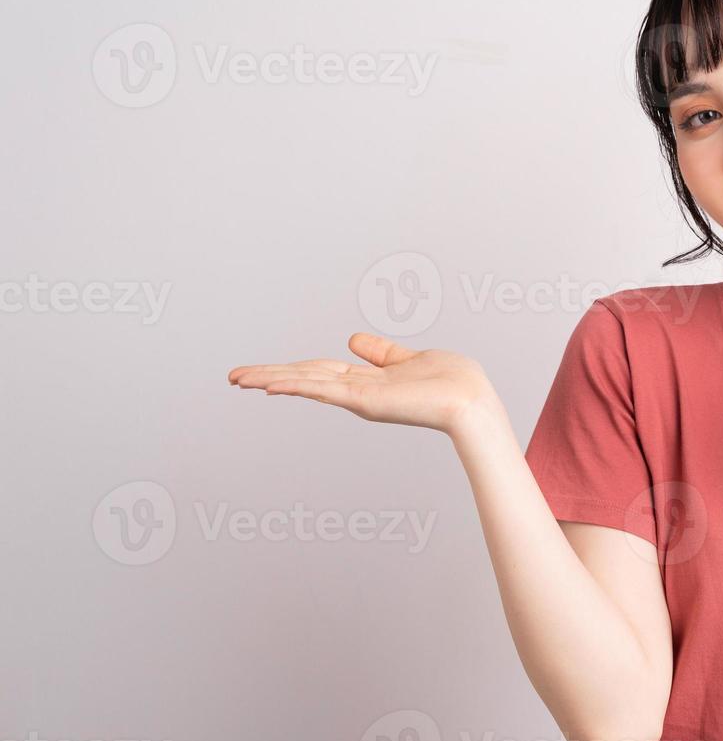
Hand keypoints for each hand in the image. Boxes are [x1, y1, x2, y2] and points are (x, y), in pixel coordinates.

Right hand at [227, 333, 503, 435]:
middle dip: (267, 376)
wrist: (472, 400)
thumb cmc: (452, 382)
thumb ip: (380, 353)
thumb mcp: (409, 359)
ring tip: (238, 380)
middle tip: (232, 377)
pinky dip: (298, 386)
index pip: (317, 371)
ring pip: (307, 383)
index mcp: (366, 380)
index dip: (286, 369)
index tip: (258, 371)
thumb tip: (352, 339)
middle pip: (303, 377)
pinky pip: (325, 390)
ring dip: (271, 379)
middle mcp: (357, 390)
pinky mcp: (366, 401)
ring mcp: (359, 397)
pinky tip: (273, 385)